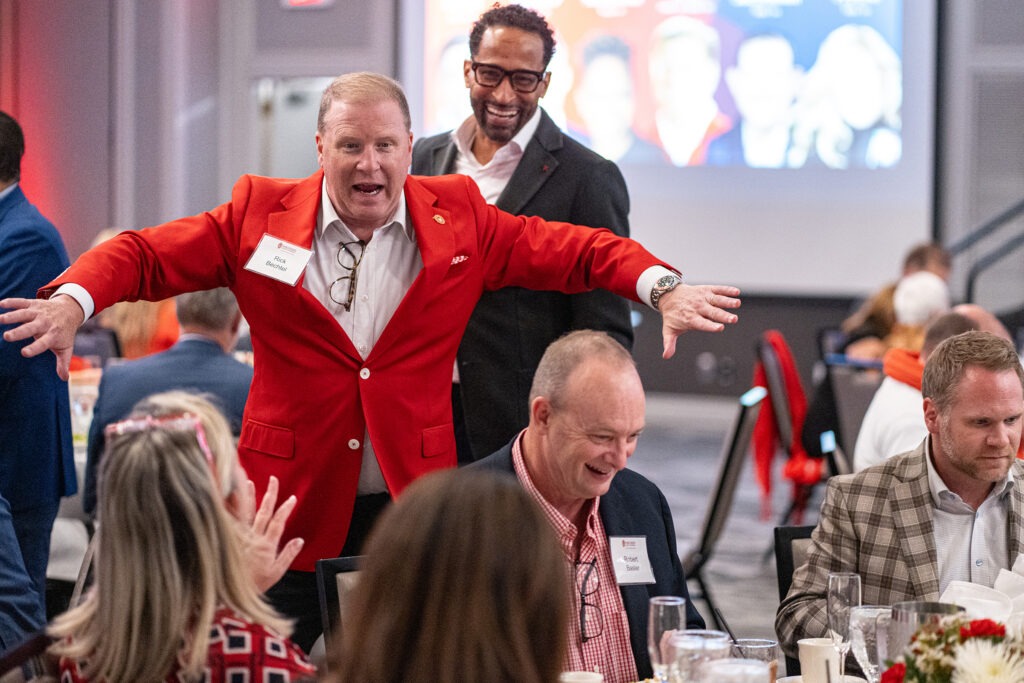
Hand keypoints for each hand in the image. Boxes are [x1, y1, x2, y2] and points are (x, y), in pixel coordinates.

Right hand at [0, 294, 83, 379]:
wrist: (70, 310)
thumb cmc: (65, 332)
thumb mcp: (66, 347)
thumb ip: (63, 363)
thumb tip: (64, 378)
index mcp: (53, 335)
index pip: (43, 343)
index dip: (35, 348)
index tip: (24, 353)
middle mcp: (45, 323)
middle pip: (31, 328)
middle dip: (19, 332)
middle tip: (7, 337)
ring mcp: (39, 312)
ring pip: (24, 314)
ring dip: (11, 316)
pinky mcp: (33, 304)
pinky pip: (21, 302)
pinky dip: (11, 302)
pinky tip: (0, 304)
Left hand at [238, 476, 303, 591]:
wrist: (229, 595)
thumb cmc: (253, 585)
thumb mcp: (276, 573)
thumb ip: (288, 555)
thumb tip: (299, 540)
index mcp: (266, 545)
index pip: (279, 521)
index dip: (286, 508)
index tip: (292, 498)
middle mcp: (253, 537)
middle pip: (263, 511)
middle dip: (270, 494)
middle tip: (274, 480)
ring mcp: (239, 537)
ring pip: (244, 512)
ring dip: (248, 496)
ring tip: (249, 482)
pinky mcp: (228, 539)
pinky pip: (229, 521)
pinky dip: (229, 509)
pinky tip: (226, 499)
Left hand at [658, 284, 740, 358]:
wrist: (668, 295)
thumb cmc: (672, 315)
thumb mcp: (669, 330)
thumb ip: (669, 343)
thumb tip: (666, 356)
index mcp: (690, 319)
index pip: (701, 323)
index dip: (710, 326)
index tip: (720, 328)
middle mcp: (698, 307)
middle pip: (712, 312)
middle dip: (723, 316)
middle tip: (733, 319)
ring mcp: (702, 298)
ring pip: (717, 300)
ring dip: (727, 301)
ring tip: (737, 303)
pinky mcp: (706, 290)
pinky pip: (718, 289)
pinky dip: (727, 290)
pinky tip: (736, 292)